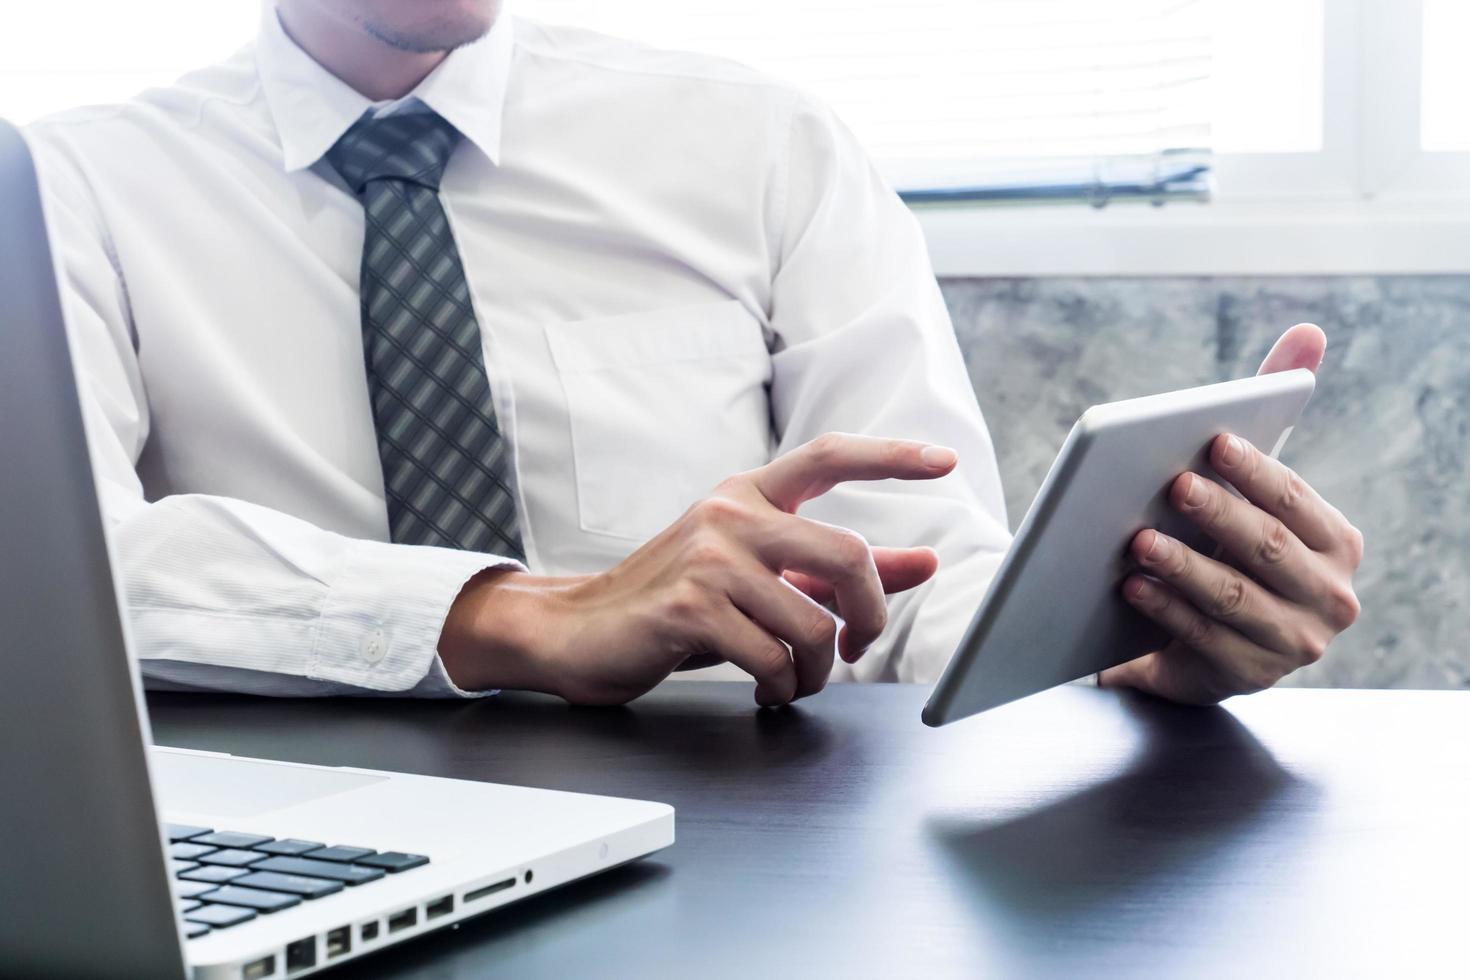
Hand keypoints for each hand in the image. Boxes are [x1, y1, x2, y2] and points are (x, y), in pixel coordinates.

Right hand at [439, 433, 955, 705]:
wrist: (580, 631)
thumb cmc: (676, 602)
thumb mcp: (758, 576)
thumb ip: (836, 571)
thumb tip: (922, 564)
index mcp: (749, 495)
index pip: (829, 456)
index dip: (891, 457)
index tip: (943, 461)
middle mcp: (731, 514)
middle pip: (845, 554)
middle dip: (871, 615)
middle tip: (859, 648)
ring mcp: (708, 558)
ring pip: (812, 625)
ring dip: (817, 672)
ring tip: (795, 682)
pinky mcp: (689, 607)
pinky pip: (773, 658)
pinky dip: (783, 688)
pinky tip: (767, 690)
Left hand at [1100, 324, 1363, 703]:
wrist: (1202, 637)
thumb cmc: (1228, 545)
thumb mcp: (1249, 489)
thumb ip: (1274, 412)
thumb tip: (1308, 333)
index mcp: (1336, 542)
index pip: (1295, 499)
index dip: (1254, 470)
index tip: (1210, 440)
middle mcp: (1330, 595)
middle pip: (1266, 548)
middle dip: (1217, 514)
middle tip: (1170, 485)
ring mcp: (1295, 642)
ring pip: (1234, 596)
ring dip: (1184, 565)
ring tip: (1138, 540)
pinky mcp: (1252, 676)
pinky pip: (1205, 639)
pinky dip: (1166, 610)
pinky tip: (1132, 586)